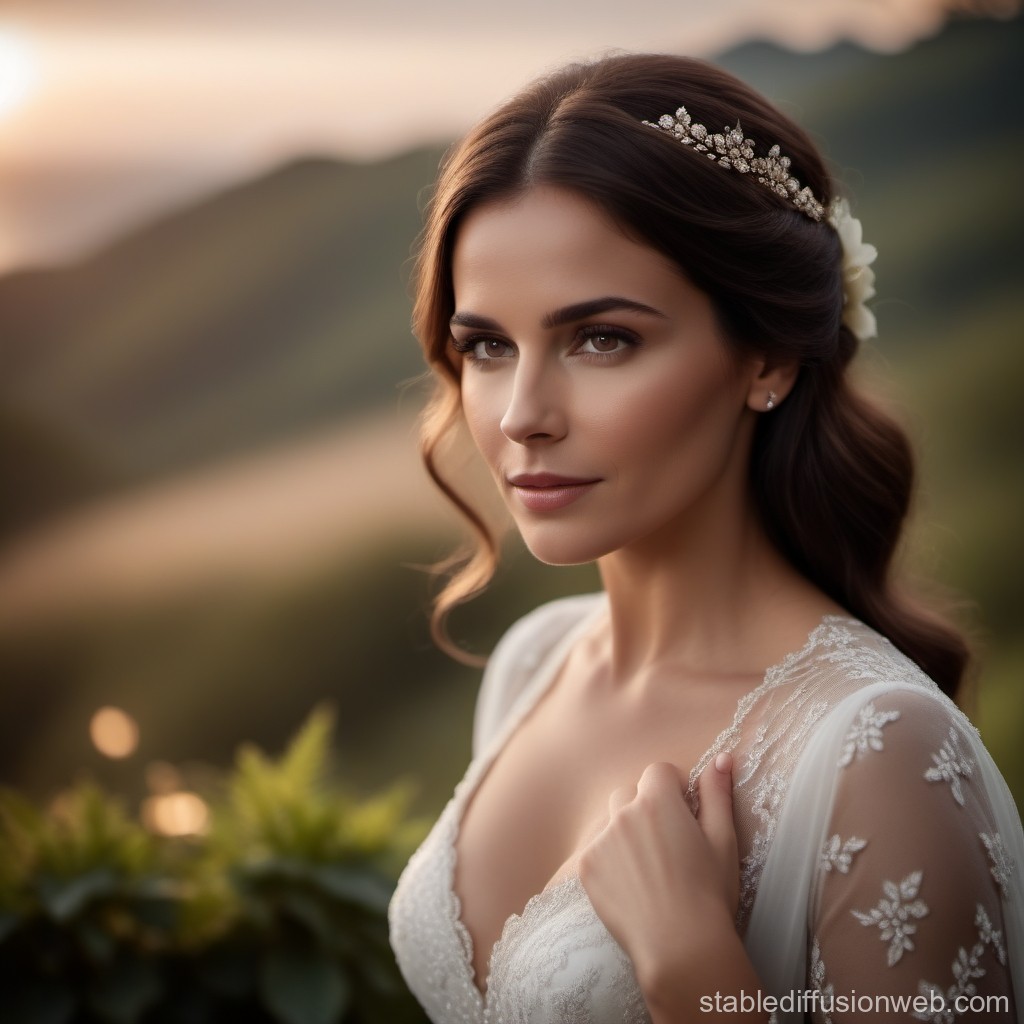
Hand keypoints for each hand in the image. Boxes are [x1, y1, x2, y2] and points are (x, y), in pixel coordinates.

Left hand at [576, 752, 739, 975]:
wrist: (680, 948)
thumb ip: (717, 794)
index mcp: (657, 802)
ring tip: (648, 868)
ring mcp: (601, 841)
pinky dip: (610, 860)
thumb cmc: (709, 894)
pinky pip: (596, 849)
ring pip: (611, 821)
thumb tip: (721, 758)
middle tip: (667, 845)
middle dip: (647, 808)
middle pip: (630, 794)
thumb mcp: (723, 840)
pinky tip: (631, 884)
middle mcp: (623, 814)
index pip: (658, 772)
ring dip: (626, 832)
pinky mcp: (586, 867)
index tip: (683, 813)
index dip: (673, 789)